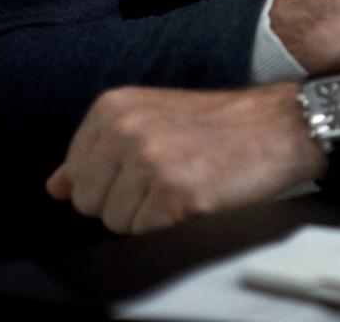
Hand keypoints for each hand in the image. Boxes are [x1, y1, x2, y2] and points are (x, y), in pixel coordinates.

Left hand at [45, 76, 339, 233]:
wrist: (283, 125)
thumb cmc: (222, 125)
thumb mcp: (154, 119)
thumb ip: (99, 152)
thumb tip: (57, 186)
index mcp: (114, 106)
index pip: (75, 175)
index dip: (112, 181)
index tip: (151, 163)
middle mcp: (126, 129)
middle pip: (90, 202)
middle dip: (126, 201)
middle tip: (173, 173)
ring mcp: (150, 160)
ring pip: (116, 222)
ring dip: (150, 214)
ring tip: (188, 182)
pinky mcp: (175, 192)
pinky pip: (146, 232)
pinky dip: (171, 222)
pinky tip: (200, 193)